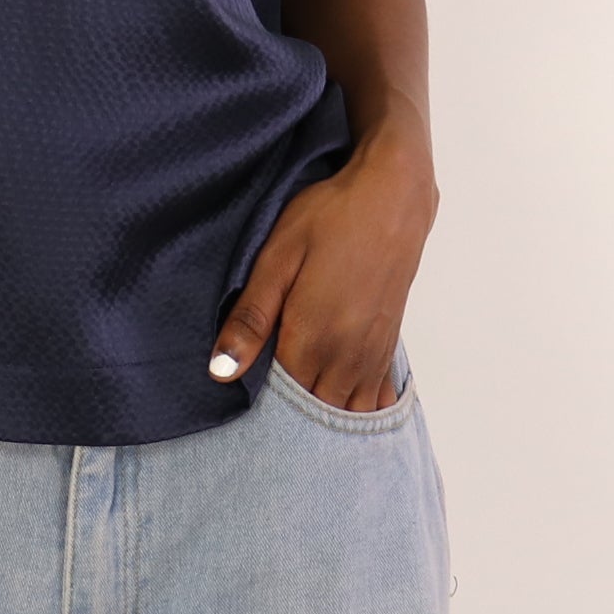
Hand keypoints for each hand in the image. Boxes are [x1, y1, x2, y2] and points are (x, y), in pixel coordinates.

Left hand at [208, 130, 436, 409]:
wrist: (393, 197)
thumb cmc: (330, 218)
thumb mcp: (278, 257)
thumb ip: (251, 318)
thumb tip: (220, 371)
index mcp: (312, 338)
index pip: (281, 401)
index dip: (260, 406)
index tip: (242, 399)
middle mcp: (347, 356)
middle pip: (314, 412)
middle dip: (290, 417)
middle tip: (265, 405)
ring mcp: (372, 353)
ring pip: (346, 410)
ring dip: (323, 415)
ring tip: (298, 408)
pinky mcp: (388, 343)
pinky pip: (374, 396)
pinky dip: (356, 407)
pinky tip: (341, 402)